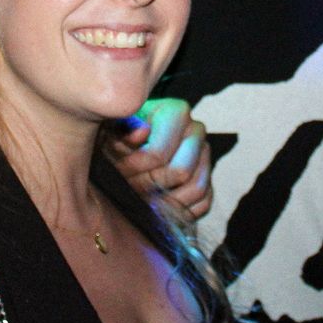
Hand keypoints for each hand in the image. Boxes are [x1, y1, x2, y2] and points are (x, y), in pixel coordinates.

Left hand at [105, 98, 211, 220]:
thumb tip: (141, 133)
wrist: (127, 147)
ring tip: (142, 200)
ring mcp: (205, 155)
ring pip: (197, 189)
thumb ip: (123, 129)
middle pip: (181, 171)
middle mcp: (196, 130)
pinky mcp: (209, 179)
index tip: (117, 170)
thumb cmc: (118, 135)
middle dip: (150, 185)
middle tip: (128, 188)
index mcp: (176, 111)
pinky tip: (158, 206)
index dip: (135, 168)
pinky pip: (204, 203)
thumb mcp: (113, 128)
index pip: (159, 153)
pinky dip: (181, 211)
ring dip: (166, 202)